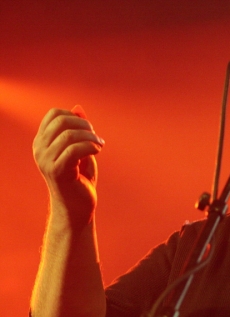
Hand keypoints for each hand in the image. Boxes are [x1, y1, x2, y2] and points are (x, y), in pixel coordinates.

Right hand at [33, 106, 104, 226]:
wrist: (77, 207)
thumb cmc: (80, 179)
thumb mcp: (80, 149)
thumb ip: (78, 130)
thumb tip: (77, 108)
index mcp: (42, 141)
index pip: (54, 114)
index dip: (75, 117)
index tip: (88, 130)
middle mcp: (39, 149)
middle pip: (62, 121)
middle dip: (85, 125)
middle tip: (96, 137)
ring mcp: (45, 160)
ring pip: (69, 135)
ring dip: (91, 137)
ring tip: (100, 145)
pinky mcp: (57, 171)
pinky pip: (75, 150)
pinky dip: (91, 147)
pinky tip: (98, 151)